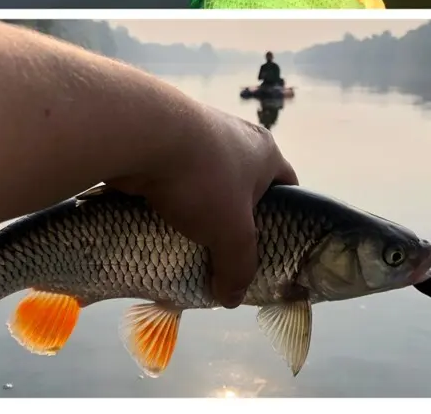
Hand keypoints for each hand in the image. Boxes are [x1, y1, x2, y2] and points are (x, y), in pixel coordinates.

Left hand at [108, 103, 297, 307]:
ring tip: (190, 241)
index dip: (283, 221)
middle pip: (244, 188)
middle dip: (234, 221)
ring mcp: (199, 136)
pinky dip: (172, 199)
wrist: (141, 135)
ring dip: (200, 211)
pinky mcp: (166, 141)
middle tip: (225, 252)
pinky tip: (161, 221)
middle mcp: (236, 138)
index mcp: (265, 152)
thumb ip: (238, 268)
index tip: (269, 247)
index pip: (288, 189)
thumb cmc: (203, 179)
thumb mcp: (232, 235)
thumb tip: (230, 296)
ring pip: (207, 183)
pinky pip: (177, 178)